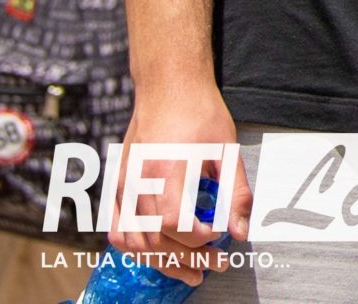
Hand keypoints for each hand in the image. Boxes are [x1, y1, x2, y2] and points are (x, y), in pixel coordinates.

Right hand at [109, 81, 249, 285]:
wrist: (168, 86)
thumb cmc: (201, 113)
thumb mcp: (228, 150)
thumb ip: (235, 193)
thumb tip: (241, 231)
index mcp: (168, 169)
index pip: (176, 223)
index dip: (199, 239)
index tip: (220, 238)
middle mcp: (139, 180)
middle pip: (155, 237)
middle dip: (187, 258)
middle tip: (216, 264)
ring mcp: (123, 184)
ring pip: (134, 239)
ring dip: (161, 261)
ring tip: (190, 271)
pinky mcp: (117, 184)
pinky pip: (117, 227)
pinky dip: (135, 247)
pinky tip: (156, 255)